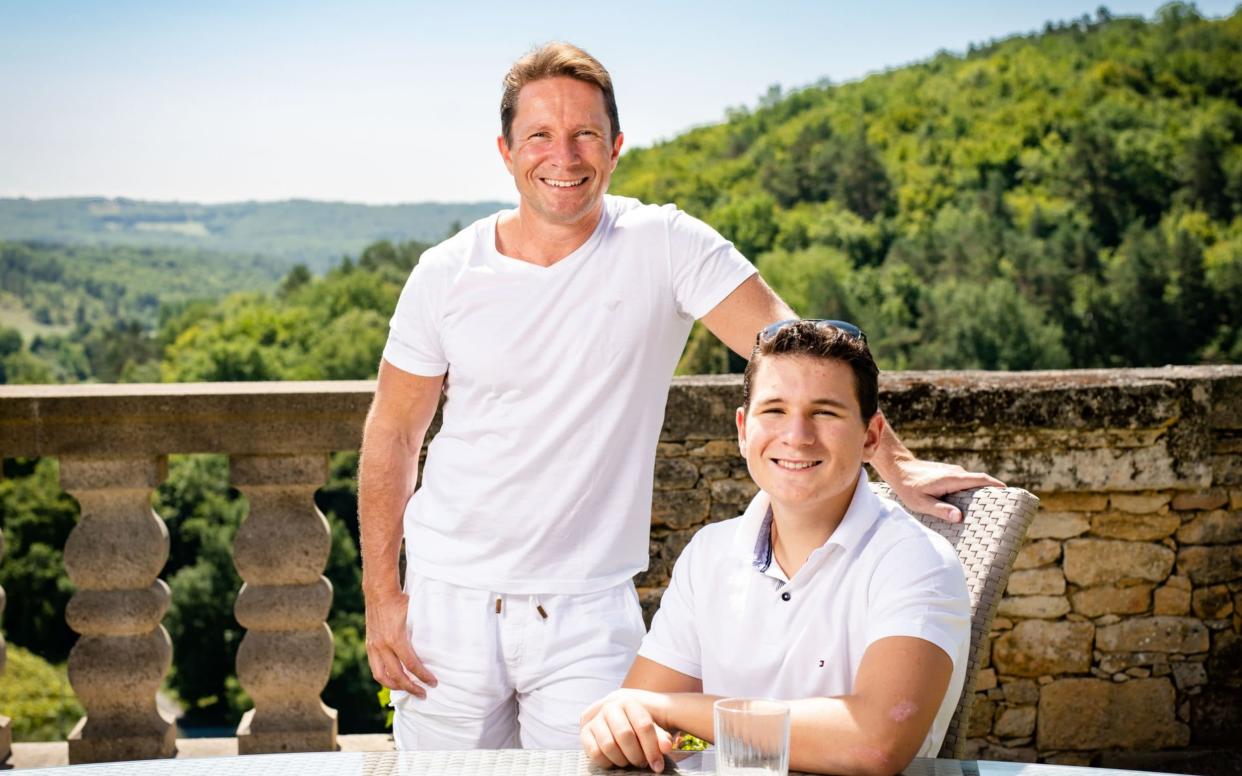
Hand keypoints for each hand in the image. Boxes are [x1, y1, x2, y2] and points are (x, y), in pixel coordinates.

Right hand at [364, 588, 436, 697]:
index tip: (433, 682)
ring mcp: (374, 646)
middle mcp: (382, 646)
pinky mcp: (369, 645)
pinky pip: (375, 668)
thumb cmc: (401, 602)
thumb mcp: (415, 615)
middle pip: (397, 675)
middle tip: (423, 693)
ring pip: (381, 676)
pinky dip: (385, 677)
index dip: (423, 676)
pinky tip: (394, 679)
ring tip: (408, 690)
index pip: (411, 665)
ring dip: (395, 686)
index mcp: (396, 639)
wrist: (379, 592)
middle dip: (411, 687)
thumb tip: (437, 646)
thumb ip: (422, 632)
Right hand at [580, 689, 674, 771]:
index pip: (644, 726)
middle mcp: (610, 708)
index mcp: (629, 702)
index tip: (658, 765)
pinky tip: (615, 762)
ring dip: (622, 760)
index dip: (652, 748)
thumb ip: (660, 737)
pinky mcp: (585, 733)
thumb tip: (667, 747)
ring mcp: (595, 719)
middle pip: (625, 735)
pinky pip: (595, 753)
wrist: (613, 721)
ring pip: (609, 745)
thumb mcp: (651, 729)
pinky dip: (607, 762)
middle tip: (642, 764)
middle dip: (636, 755)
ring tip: (629, 762)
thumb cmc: (636, 727)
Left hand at [887, 457, 1004, 522]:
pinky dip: (972, 491)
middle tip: (1006, 507)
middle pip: (981, 481)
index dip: (997, 486)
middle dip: (994, 492)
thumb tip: (959, 517)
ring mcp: (953, 472)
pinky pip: (965, 483)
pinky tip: (971, 505)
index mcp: (953, 479)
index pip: (981, 479)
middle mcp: (956, 473)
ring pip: (973, 482)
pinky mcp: (949, 475)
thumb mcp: (921, 503)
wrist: (899, 468)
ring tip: (991, 510)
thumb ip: (940, 509)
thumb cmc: (908, 488)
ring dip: (982, 493)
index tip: (1011, 494)